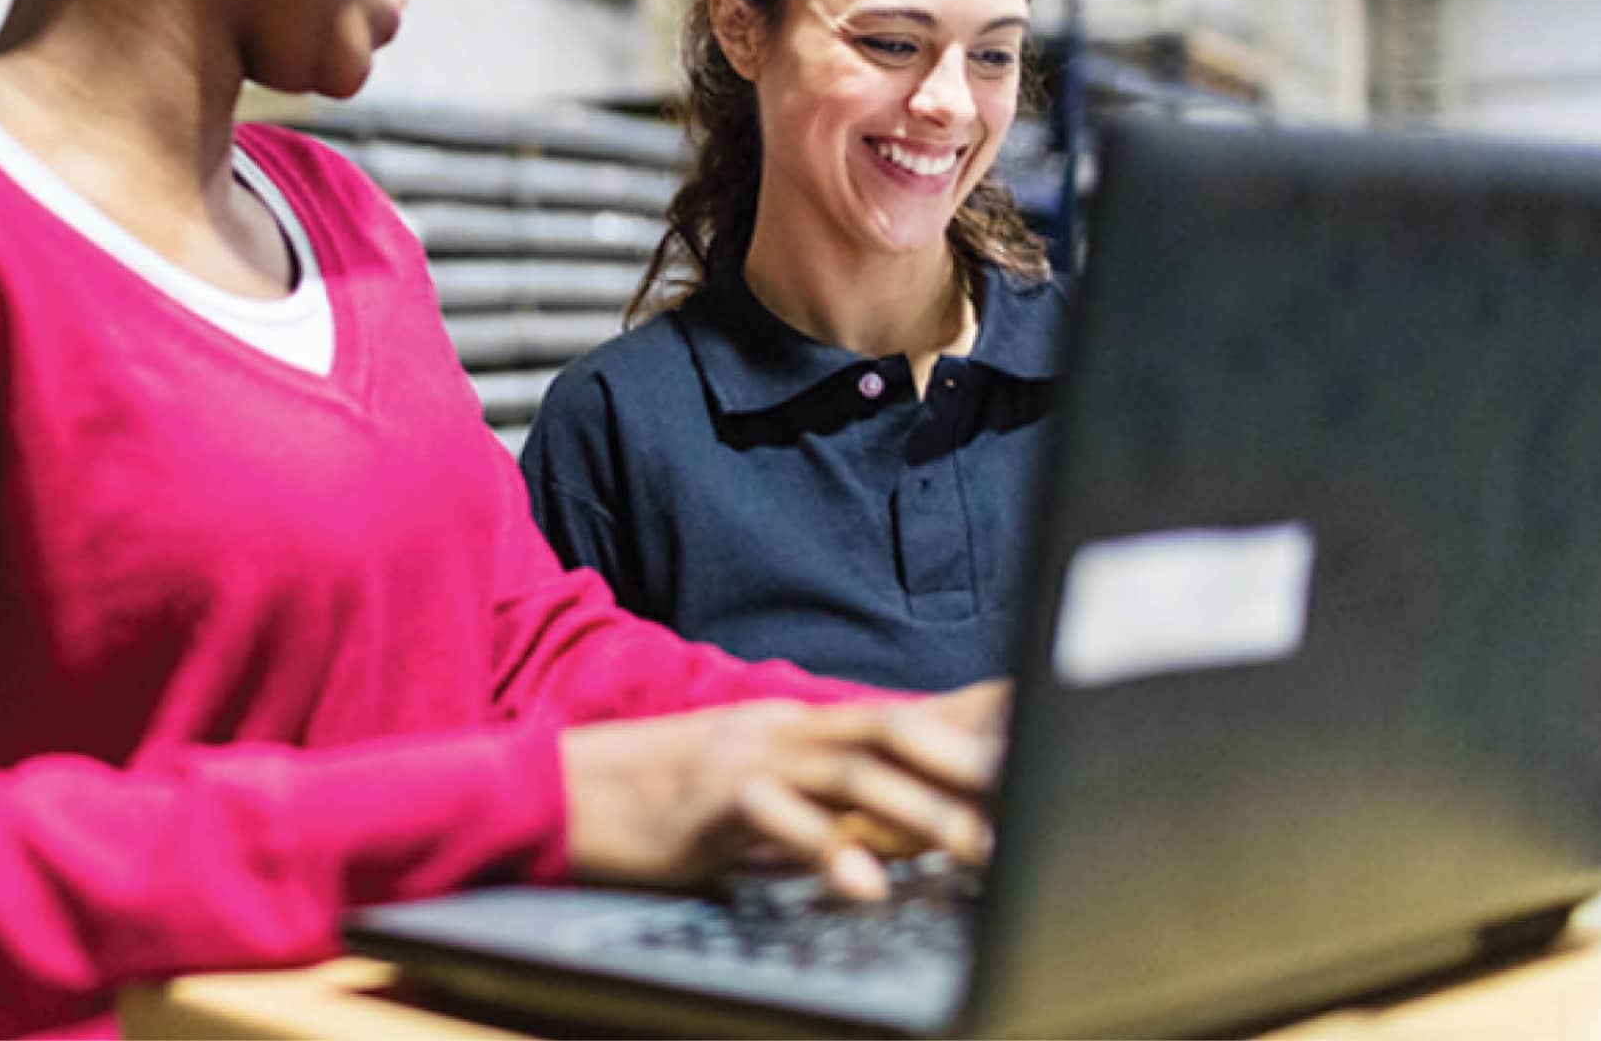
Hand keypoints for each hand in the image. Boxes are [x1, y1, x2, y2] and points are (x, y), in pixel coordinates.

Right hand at [559, 681, 1009, 900]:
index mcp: (803, 725)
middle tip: (1034, 800)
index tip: (1041, 730)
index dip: (974, 717)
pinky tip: (865, 887)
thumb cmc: (668, 804)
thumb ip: (828, 805)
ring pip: (855, 773)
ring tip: (979, 853)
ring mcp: (750, 756)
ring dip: (923, 813)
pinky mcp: (713, 797)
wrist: (559, 790)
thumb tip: (906, 835)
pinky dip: (828, 852)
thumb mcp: (758, 793)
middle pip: (895, 730)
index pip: (904, 713)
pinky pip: (781, 822)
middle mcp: (786, 727)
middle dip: (969, 763)